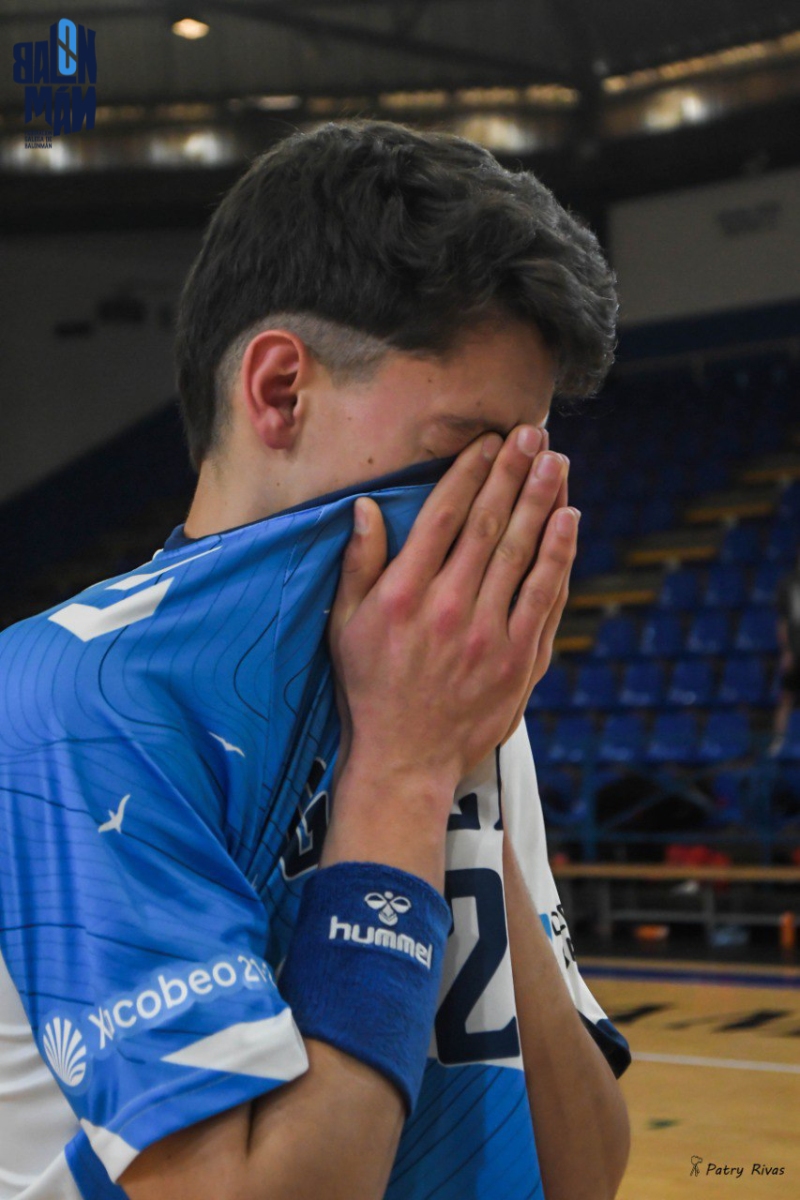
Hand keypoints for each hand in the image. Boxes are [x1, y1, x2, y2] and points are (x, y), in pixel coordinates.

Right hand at [327, 427, 577, 807]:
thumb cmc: (370, 687)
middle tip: (533, 435)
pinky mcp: (519, 660)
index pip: (444, 517)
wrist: (406, 758)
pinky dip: (560, 555)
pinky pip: (546, 596)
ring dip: (544, 502)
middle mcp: (449, 609)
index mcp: (403, 595)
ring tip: (558, 462)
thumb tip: (366, 507)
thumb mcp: (344, 625)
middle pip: (490, 525)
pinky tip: (568, 520)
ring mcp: (489, 636)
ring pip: (524, 553)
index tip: (488, 441)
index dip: (470, 473)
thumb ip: (358, 564)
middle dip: (514, 473)